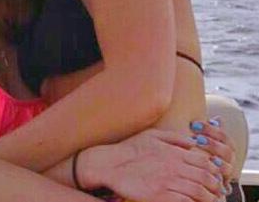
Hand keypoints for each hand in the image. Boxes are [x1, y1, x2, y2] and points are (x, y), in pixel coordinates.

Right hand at [79, 129, 226, 201]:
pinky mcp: (161, 196)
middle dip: (216, 185)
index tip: (216, 175)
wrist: (112, 164)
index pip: (204, 161)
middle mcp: (174, 166)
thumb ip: (174, 137)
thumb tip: (192, 141)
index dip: (214, 169)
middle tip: (218, 191)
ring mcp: (168, 182)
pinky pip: (186, 201)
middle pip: (206, 177)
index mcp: (174, 151)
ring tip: (212, 200)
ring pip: (200, 191)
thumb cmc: (130, 149)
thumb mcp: (152, 135)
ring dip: (210, 198)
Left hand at [189, 117, 235, 192]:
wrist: (189, 175)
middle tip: (197, 139)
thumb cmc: (192, 152)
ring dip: (214, 161)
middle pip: (227, 152)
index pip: (224, 137)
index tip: (194, 124)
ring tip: (200, 156)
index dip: (211, 130)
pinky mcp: (220, 188)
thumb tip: (218, 118)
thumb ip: (206, 130)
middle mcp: (227, 162)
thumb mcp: (197, 140)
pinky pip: (221, 185)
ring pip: (227, 169)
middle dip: (213, 144)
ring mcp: (225, 175)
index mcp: (225, 148)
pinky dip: (214, 179)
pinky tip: (202, 172)